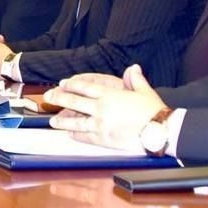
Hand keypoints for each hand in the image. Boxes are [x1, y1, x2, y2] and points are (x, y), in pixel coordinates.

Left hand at [45, 64, 167, 151]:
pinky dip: (76, 135)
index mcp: (110, 95)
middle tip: (49, 97)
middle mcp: (101, 108)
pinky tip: (70, 135)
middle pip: (74, 102)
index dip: (71, 85)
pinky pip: (85, 137)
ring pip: (75, 121)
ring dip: (62, 120)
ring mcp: (100, 124)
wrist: (159, 131)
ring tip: (53, 120)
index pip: (85, 87)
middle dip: (59, 98)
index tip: (62, 83)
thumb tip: (133, 68)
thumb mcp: (144, 91)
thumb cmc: (153, 111)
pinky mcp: (103, 139)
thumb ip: (135, 79)